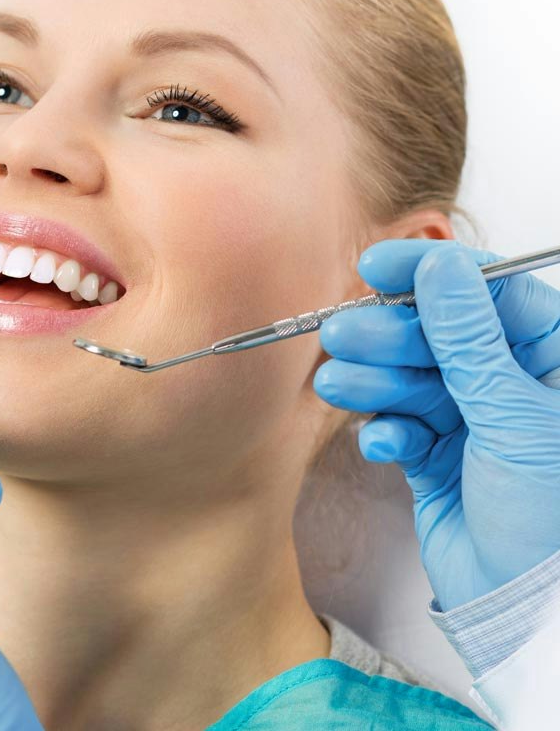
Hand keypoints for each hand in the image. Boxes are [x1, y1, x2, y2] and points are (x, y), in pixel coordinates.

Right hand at [313, 239, 559, 610]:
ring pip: (410, 378)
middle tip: (342, 334)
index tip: (378, 266)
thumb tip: (440, 267)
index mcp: (552, 362)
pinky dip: (386, 431)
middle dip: (388, 336)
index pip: (489, 292)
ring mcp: (472, 418)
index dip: (431, 274)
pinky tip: (384, 445)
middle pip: (439, 334)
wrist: (524, 611)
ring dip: (373, 382)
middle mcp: (512, 383)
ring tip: (338, 384)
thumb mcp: (512, 416)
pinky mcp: (436, 454)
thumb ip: (468, 337)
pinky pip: (400, 423)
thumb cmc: (550, 521)